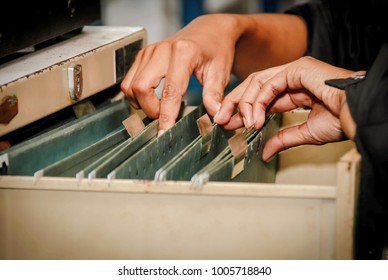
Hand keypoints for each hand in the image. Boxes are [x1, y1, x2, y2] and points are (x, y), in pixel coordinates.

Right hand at [121, 14, 240, 134]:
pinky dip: (136, 95)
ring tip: (161, 106)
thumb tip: (215, 115)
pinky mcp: (142, 55)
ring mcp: (149, 51)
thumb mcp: (220, 71)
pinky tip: (152, 98)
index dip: (166, 116)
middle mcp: (161, 50)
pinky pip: (128, 81)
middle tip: (166, 115)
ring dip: (142, 103)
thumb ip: (214, 94)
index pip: (170, 92)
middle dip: (151, 110)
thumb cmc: (215, 50)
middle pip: (141, 88)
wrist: (208, 31)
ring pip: (130, 86)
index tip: (164, 134)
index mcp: (183, 52)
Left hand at [215, 56, 359, 160]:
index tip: (231, 123)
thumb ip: (283, 139)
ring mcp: (294, 70)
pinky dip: (257, 101)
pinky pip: (268, 84)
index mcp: (295, 90)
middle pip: (254, 86)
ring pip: (257, 82)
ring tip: (237, 122)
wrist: (359, 114)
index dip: (244, 110)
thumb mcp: (305, 133)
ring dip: (243, 103)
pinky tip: (254, 118)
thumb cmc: (343, 119)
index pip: (261, 97)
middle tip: (221, 119)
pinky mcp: (297, 68)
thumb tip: (266, 152)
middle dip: (235, 103)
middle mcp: (293, 78)